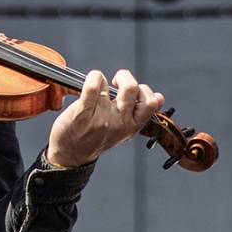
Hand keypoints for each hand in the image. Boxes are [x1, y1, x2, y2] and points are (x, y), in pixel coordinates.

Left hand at [46, 68, 165, 168]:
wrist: (71, 155)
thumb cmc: (97, 139)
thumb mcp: (125, 129)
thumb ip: (141, 113)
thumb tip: (160, 98)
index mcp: (132, 126)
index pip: (150, 103)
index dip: (144, 90)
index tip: (133, 91)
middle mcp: (119, 123)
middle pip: (132, 88)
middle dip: (125, 77)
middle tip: (117, 82)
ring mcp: (101, 118)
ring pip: (111, 86)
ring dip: (105, 79)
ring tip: (100, 86)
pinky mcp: (82, 113)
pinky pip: (92, 87)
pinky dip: (93, 78)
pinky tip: (91, 81)